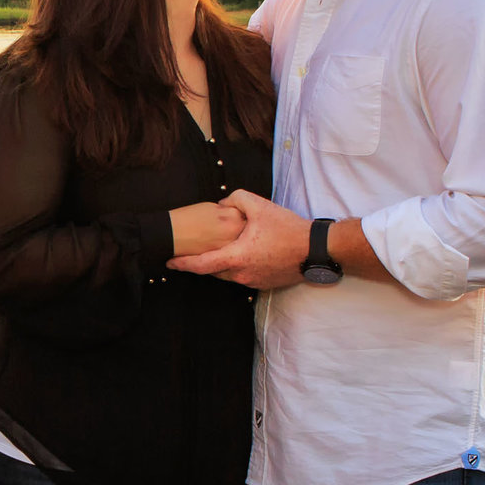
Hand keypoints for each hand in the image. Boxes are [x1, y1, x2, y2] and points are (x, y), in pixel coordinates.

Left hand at [168, 189, 311, 289]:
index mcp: (236, 257)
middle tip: (189, 252)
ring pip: (227, 274)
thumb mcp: (260, 205)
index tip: (169, 261)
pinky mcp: (263, 284)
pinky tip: (239, 255)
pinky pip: (241, 276)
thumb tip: (221, 205)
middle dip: (200, 262)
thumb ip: (235, 200)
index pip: (201, 265)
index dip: (183, 264)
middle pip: (212, 271)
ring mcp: (252, 282)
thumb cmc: (288, 229)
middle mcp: (241, 274)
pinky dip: (235, 267)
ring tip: (214, 251)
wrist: (315, 251)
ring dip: (219, 264)